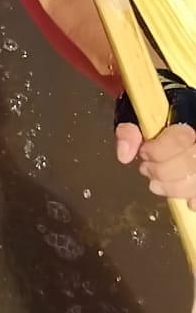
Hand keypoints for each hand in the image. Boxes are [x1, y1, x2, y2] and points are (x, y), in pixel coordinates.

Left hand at [116, 70, 195, 208]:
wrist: (168, 110)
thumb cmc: (151, 112)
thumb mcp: (134, 113)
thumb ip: (128, 130)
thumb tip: (124, 155)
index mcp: (186, 113)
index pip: (180, 138)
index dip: (160, 151)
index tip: (144, 153)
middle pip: (193, 162)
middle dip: (165, 172)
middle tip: (145, 169)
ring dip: (176, 188)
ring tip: (155, 184)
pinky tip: (187, 202)